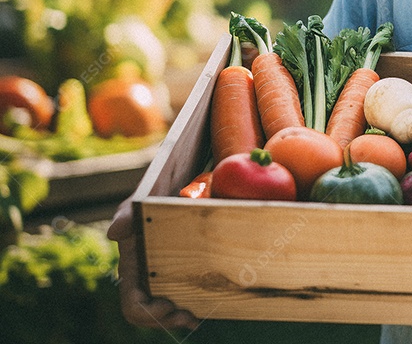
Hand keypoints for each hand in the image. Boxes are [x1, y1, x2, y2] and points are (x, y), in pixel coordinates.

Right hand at [107, 197, 200, 330]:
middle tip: (191, 318)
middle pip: (151, 314)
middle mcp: (146, 275)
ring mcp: (163, 273)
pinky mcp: (182, 267)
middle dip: (168, 321)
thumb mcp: (141, 200)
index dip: (148, 314)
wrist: (179, 179)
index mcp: (132, 267)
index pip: (132, 305)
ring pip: (167, 310)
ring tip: (197, 316)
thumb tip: (115, 232)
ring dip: (180, 318)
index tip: (170, 307)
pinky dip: (194, 303)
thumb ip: (128, 213)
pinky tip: (207, 304)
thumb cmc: (156, 190)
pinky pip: (184, 294)